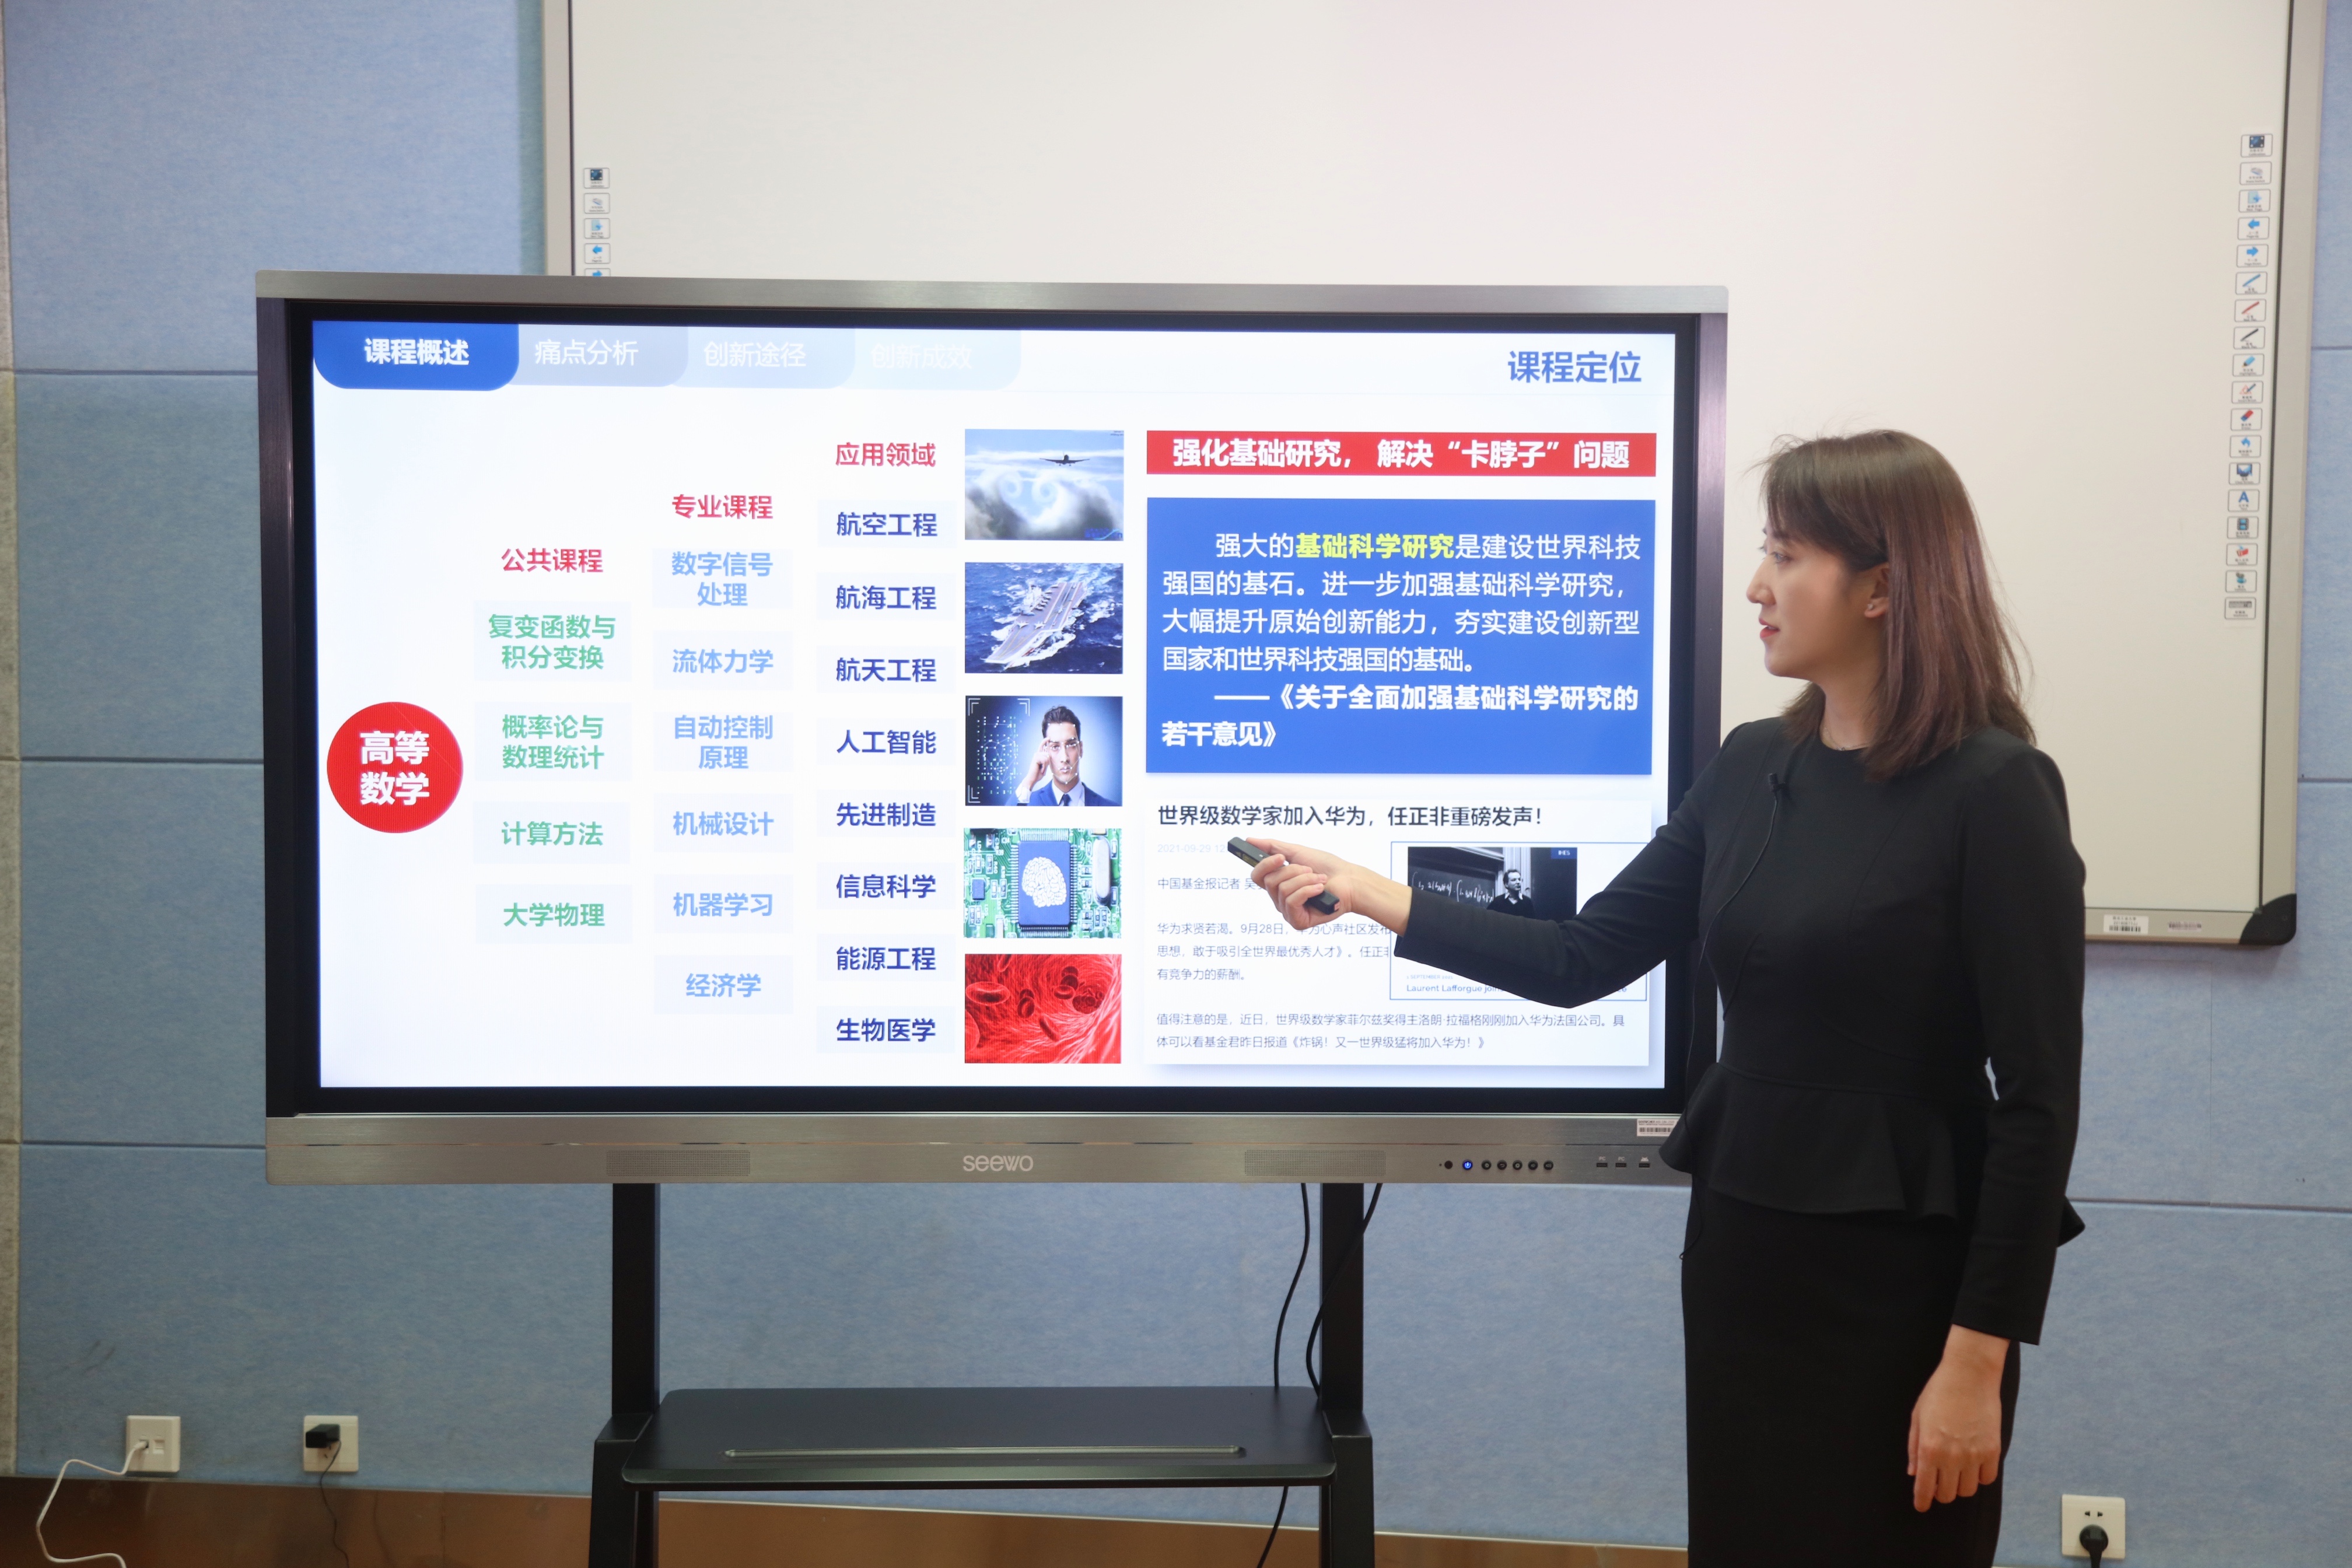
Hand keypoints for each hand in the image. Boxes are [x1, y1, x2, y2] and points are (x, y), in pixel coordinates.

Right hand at [1018, 741, 1050, 795]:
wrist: (1033, 778)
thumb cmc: (1038, 773)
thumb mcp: (1044, 766)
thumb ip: (1046, 760)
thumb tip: (1049, 754)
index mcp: (1039, 755)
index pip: (1042, 747)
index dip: (1045, 741)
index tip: (1048, 738)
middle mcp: (1037, 754)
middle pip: (1048, 755)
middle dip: (1048, 763)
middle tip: (1042, 768)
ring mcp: (1036, 755)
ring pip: (1047, 758)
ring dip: (1046, 765)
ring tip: (1041, 769)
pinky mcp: (1036, 758)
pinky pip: (1045, 760)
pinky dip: (1044, 766)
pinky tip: (1040, 769)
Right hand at [1245, 839, 1409, 932]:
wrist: (1350, 881)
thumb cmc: (1328, 867)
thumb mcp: (1297, 852)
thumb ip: (1272, 846)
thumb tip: (1249, 840)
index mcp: (1278, 883)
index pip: (1257, 876)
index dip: (1264, 865)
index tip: (1280, 857)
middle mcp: (1280, 898)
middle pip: (1269, 881)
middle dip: (1292, 871)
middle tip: (1310, 869)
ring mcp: (1288, 911)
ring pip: (1282, 890)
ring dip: (1304, 880)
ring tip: (1320, 880)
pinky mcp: (1297, 921)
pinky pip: (1291, 902)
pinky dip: (1307, 891)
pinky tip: (1320, 889)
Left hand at [1908, 1325, 2008, 1511]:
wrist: (1969, 1376)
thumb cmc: (1938, 1393)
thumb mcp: (1917, 1418)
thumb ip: (1914, 1448)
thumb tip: (1914, 1474)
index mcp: (1929, 1448)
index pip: (1925, 1488)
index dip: (1922, 1501)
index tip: (1921, 1506)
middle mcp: (1951, 1457)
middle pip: (1947, 1494)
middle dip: (1940, 1492)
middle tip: (1939, 1482)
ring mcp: (1974, 1455)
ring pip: (1968, 1490)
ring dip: (1960, 1485)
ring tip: (1956, 1471)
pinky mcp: (1993, 1451)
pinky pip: (1987, 1479)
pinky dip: (1980, 1477)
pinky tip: (1974, 1465)